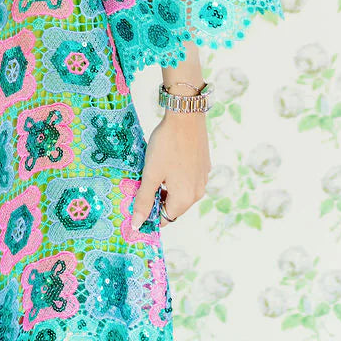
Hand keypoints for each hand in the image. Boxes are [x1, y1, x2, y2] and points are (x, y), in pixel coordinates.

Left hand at [130, 112, 210, 231]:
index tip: (136, 202)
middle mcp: (198, 192)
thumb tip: (137, 224)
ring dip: (166, 187)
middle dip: (157, 198)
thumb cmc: (166, 145)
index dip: (150, 213)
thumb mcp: (151, 174)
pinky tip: (166, 161)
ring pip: (180, 192)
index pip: (165, 218)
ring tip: (152, 169)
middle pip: (174, 205)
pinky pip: (187, 179)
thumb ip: (144, 200)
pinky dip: (175, 176)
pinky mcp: (204, 166)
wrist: (186, 116)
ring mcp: (203, 179)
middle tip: (141, 182)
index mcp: (185, 198)